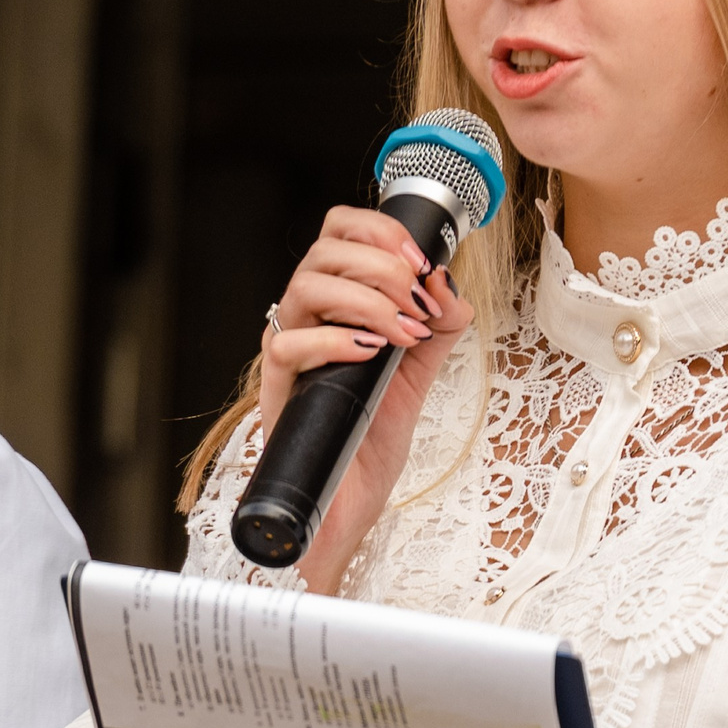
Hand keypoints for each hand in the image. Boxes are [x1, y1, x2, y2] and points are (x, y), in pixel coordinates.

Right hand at [258, 205, 474, 591]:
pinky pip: (287, 345)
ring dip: (366, 301)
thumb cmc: (373, 433)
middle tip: (418, 301)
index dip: (380, 230)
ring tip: (402, 333)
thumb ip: (441, 323)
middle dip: (382, 266)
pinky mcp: (278, 389)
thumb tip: (448, 281)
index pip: (339, 230)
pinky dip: (334, 340)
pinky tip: (371, 355)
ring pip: (305, 288)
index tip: (421, 261)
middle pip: (324, 250)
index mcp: (336, 301)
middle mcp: (306, 317)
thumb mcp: (420, 369)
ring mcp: (289, 351)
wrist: (352, 497)